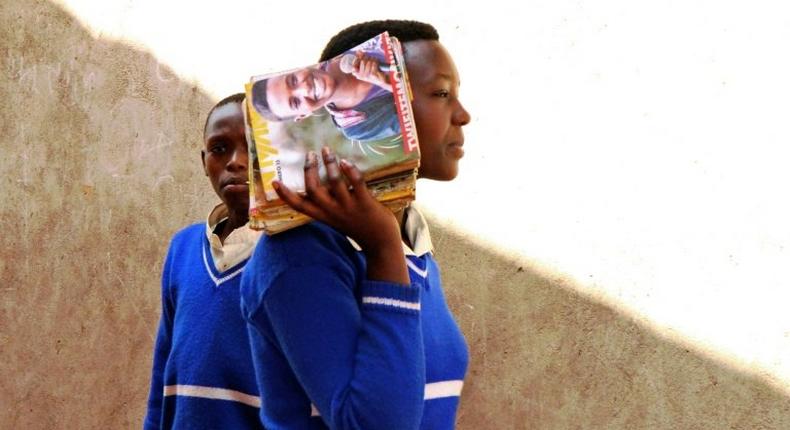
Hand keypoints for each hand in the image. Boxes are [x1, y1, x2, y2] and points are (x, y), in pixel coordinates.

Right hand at [273, 147, 408, 283]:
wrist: (381, 244)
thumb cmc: (359, 227)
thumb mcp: (338, 219)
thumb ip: (330, 203)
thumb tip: (323, 180)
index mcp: (324, 216)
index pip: (300, 206)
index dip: (286, 194)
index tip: (274, 181)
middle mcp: (332, 212)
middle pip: (313, 190)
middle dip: (309, 170)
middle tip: (310, 155)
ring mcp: (348, 207)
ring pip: (333, 183)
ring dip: (329, 164)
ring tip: (327, 151)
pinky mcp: (365, 203)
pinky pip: (356, 183)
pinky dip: (349, 170)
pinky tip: (346, 162)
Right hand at [350, 52, 390, 90]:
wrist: (381, 80)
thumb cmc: (373, 72)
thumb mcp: (366, 65)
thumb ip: (361, 58)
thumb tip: (358, 51)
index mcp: (357, 74)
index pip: (354, 65)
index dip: (357, 59)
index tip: (362, 57)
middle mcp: (361, 76)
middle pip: (363, 61)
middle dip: (368, 58)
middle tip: (371, 58)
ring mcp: (366, 76)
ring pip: (369, 62)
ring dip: (373, 59)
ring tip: (375, 60)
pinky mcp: (372, 75)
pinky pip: (374, 64)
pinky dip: (376, 61)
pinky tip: (377, 62)